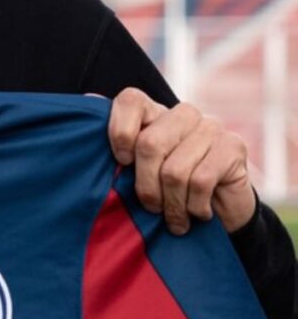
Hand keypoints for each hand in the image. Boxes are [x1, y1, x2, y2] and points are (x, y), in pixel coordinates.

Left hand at [107, 88, 255, 234]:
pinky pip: (201, 180)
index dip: (119, 132)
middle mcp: (181, 113)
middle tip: (149, 207)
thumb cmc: (167, 190)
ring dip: (171, 203)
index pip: (130, 100)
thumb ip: (114, 143)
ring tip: (173, 218)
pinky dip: (194, 206)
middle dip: (145, 185)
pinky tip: (197, 213)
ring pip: (175, 169)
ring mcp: (210, 127)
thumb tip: (86, 103)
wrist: (219, 212)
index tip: (121, 162)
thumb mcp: (136, 170)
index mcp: (153, 112)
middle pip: (149, 143)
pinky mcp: (233, 146)